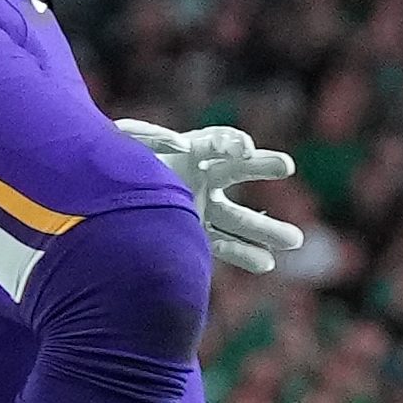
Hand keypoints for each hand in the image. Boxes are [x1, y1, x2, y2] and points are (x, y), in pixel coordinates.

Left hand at [115, 117, 301, 275]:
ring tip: (295, 240)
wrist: (107, 199)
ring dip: (266, 228)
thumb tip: (172, 141)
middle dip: (262, 167)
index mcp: (189, 150)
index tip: (244, 150)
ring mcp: (201, 206)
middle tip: (287, 165)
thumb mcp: (125, 145)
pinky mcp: (195, 232)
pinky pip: (222, 243)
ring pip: (238, 218)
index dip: (231, 143)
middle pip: (237, 171)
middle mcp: (201, 177)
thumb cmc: (116, 164)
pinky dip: (242, 253)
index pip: (218, 141)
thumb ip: (146, 139)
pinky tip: (266, 264)